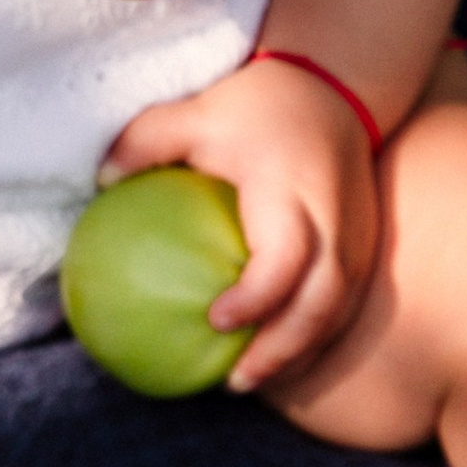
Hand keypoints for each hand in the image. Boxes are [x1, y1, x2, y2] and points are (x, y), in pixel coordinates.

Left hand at [99, 54, 378, 394]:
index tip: (213, 320)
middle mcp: (335, 221)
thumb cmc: (258, 105)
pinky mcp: (366, 246)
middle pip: (322, 303)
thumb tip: (100, 182)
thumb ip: (148, 140)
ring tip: (250, 377)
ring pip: (337, 311)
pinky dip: (314, 335)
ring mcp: (358, 237)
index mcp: (292, 190)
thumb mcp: (198, 112)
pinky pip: (345, 303)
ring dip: (299, 352)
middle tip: (235, 380)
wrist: (337, 86)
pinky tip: (276, 356)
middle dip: (282, 350)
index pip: (285, 258)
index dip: (256, 299)